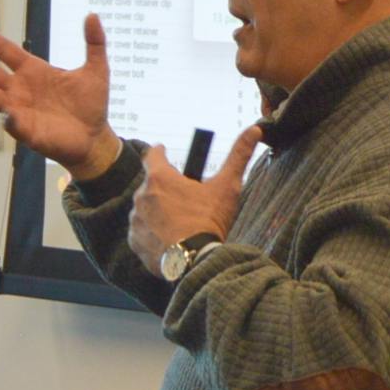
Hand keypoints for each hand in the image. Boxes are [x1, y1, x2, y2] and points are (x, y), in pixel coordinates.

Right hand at [0, 14, 120, 180]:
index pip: (6, 51)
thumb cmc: (91, 104)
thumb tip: (92, 15)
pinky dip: (9, 119)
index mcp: (33, 71)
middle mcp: (21, 89)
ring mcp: (22, 110)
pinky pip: (14, 124)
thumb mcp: (96, 69)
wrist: (96, 137)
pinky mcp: (29, 132)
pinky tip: (7, 113)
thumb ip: (94, 42)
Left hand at [128, 125, 262, 274]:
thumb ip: (238, 155)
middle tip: (183, 198)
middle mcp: (142, 196)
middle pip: (151, 185)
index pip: (153, 155)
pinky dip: (152, 232)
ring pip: (145, 209)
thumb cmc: (209, 221)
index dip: (160, 152)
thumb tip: (254, 129)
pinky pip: (141, 232)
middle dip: (164, 188)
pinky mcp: (135, 241)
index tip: (165, 151)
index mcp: (160, 178)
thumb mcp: (227, 186)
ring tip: (177, 222)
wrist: (196, 261)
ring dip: (157, 211)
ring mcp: (136, 220)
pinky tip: (169, 238)